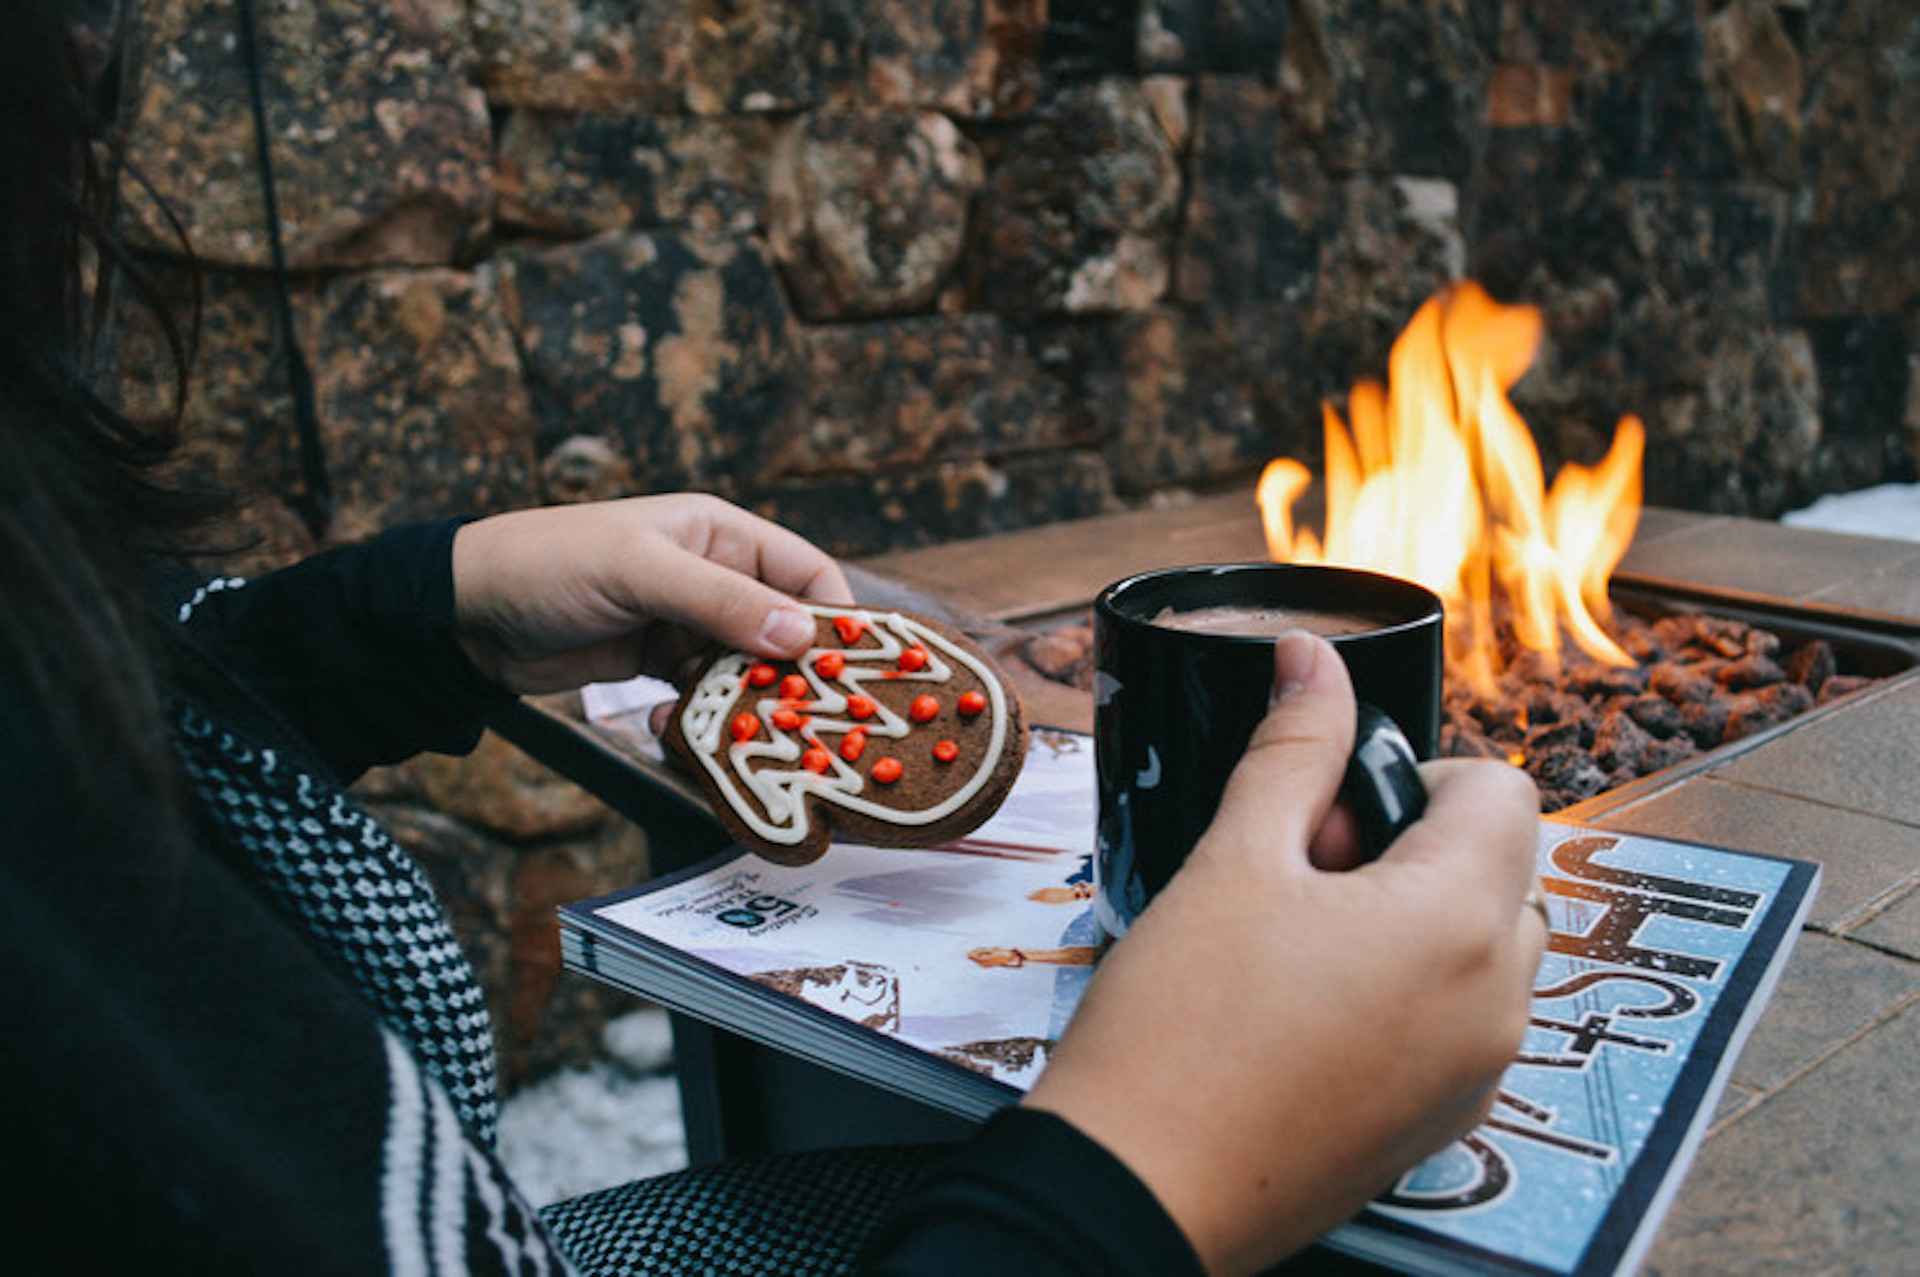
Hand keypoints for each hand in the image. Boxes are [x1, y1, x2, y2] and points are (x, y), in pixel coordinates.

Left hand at [450, 495, 852, 694]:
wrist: (466, 612)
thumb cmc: (550, 563)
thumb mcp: (640, 572)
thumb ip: (721, 603)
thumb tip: (802, 636)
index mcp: (719, 534)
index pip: (806, 573)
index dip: (837, 620)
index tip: (854, 673)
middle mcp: (713, 576)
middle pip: (783, 631)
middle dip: (792, 675)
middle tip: (804, 721)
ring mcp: (686, 622)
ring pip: (745, 670)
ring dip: (744, 703)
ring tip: (740, 733)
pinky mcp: (658, 663)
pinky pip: (703, 695)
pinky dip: (701, 716)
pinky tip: (676, 727)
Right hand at [1024, 631, 1544, 1275]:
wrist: (1138, 1188)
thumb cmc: (1177, 1034)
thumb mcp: (1232, 861)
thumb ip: (1292, 749)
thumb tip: (1314, 658)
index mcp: (1458, 924)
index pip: (1501, 790)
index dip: (1412, 775)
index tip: (1330, 809)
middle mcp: (1496, 1003)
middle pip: (1500, 869)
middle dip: (1411, 848)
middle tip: (1301, 875)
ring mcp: (1476, 1073)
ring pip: (1482, 946)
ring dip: (1411, 919)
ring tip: (1297, 944)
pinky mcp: (1443, 1121)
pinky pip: (1460, 1020)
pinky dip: (1407, 991)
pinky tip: (1303, 1007)